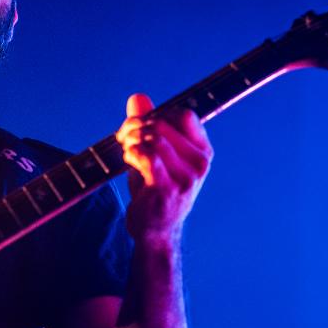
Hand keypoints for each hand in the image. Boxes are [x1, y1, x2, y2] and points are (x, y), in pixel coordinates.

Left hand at [116, 93, 212, 246]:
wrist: (155, 229)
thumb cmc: (155, 188)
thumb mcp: (154, 153)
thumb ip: (147, 124)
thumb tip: (137, 97)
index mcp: (202, 151)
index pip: (184, 115)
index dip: (159, 114)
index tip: (142, 125)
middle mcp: (200, 163)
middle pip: (164, 124)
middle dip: (137, 126)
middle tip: (124, 137)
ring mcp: (186, 178)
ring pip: (154, 138)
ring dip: (131, 140)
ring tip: (126, 150)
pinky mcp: (167, 189)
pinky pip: (147, 156)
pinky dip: (132, 152)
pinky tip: (128, 159)